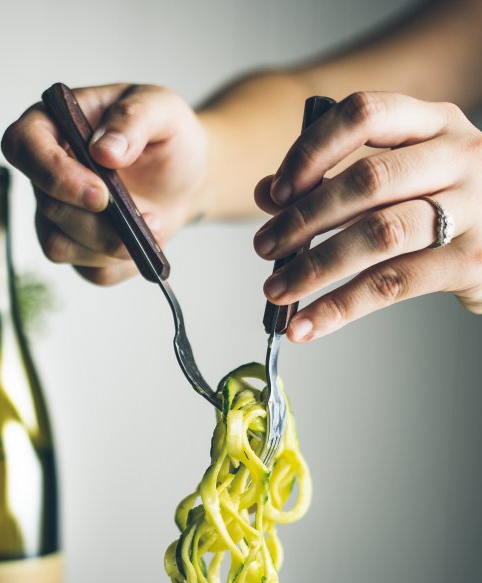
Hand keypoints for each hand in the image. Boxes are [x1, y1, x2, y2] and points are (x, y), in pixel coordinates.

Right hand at [1, 84, 208, 284]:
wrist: (185, 177)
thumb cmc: (165, 135)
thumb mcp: (162, 108)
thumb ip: (133, 119)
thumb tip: (104, 151)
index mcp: (53, 124)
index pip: (22, 146)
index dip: (52, 174)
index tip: (99, 192)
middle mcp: (46, 172)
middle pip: (48, 206)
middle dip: (97, 221)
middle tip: (145, 215)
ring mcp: (57, 215)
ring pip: (60, 246)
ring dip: (110, 244)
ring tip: (155, 225)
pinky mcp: (78, 250)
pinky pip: (91, 271)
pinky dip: (124, 262)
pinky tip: (147, 241)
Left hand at [253, 91, 481, 341]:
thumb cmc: (448, 207)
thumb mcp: (401, 179)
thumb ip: (336, 178)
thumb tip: (266, 193)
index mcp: (435, 123)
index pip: (365, 114)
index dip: (311, 151)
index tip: (276, 192)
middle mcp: (458, 156)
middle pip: (367, 179)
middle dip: (303, 218)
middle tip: (264, 247)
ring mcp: (471, 208)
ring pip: (378, 234)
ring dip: (315, 266)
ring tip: (277, 289)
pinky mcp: (470, 261)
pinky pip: (392, 285)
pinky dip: (340, 308)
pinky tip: (306, 326)